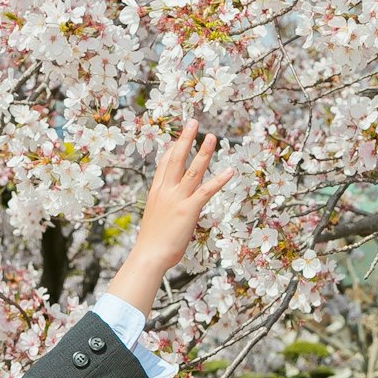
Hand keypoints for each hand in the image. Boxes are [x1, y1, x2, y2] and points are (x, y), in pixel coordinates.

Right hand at [106, 120, 234, 315]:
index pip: (164, 165)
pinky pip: (206, 191)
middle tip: (192, 122)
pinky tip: (230, 170)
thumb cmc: (151, 244)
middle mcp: (165, 191)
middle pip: (175, 159)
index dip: (172, 149)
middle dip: (184, 139)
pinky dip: (219, 179)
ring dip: (203, 152)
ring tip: (212, 136)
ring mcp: (177, 199)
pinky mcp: (189, 209)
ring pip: (192, 170)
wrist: (148, 256)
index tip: (178, 137)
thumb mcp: (156, 219)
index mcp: (156, 193)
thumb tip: (171, 209)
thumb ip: (165, 209)